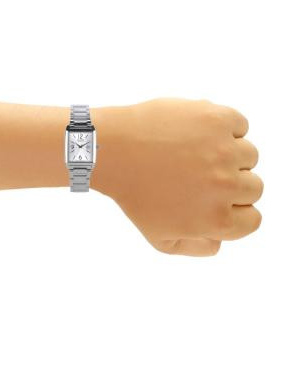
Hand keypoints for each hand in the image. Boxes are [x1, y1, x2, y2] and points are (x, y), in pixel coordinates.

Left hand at [91, 98, 263, 256]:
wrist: (112, 150)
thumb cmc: (134, 193)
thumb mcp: (160, 238)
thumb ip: (198, 247)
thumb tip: (222, 241)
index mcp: (216, 219)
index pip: (252, 219)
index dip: (233, 211)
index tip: (212, 199)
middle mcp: (226, 186)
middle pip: (254, 187)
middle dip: (231, 183)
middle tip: (199, 175)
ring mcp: (224, 150)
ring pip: (249, 155)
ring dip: (229, 155)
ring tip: (195, 153)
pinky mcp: (218, 119)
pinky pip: (240, 125)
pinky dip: (225, 128)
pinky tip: (198, 134)